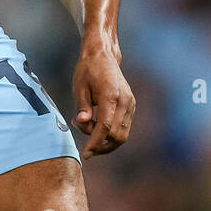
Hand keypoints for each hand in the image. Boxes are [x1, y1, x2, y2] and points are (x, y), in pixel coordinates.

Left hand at [72, 41, 134, 158]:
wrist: (103, 56)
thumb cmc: (88, 71)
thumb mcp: (79, 88)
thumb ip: (82, 107)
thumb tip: (82, 122)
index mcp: (111, 96)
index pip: (105, 127)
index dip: (95, 143)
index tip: (86, 154)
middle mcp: (125, 101)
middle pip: (117, 136)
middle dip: (100, 145)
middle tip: (82, 135)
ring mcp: (130, 104)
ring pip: (122, 135)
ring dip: (105, 139)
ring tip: (86, 124)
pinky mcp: (131, 106)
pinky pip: (123, 127)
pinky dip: (110, 133)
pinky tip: (95, 122)